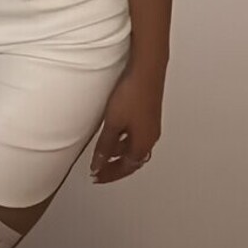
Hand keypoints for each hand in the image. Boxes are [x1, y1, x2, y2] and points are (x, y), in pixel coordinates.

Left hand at [89, 64, 162, 184]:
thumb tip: (98, 164)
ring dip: (120, 153)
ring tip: (104, 151)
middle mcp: (151, 137)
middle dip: (115, 167)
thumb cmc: (132, 95)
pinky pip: (137, 135)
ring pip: (135, 147)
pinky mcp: (149, 113)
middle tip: (99, 169)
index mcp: (143, 144)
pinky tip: (115, 132)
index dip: (109, 174)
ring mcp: (151, 125)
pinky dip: (125, 140)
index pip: (125, 168)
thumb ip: (104, 146)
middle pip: (132, 160)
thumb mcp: (112, 123)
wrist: (146, 71)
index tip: (96, 177)